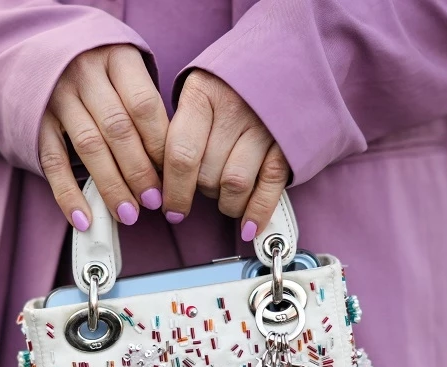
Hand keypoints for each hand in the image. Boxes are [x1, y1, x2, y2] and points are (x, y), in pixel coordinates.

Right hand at [39, 45, 169, 230]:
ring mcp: (56, 96)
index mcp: (117, 57)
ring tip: (128, 214)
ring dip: (111, 186)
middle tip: (153, 201)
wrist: (42, 49)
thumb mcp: (125, 70)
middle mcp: (85, 73)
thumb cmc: (100, 69)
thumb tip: (167, 164)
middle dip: (139, 171)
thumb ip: (143, 106)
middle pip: (117, 129)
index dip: (159, 145)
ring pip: (88, 147)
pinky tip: (84, 218)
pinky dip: (68, 194)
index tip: (172, 176)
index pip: (144, 105)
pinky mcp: (34, 119)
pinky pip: (53, 161)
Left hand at [162, 70, 289, 240]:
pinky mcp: (287, 143)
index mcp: (202, 95)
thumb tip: (159, 179)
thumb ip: (182, 129)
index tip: (168, 208)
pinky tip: (248, 227)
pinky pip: (269, 186)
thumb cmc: (231, 83)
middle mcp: (234, 109)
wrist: (285, 59)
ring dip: (225, 204)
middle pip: (206, 173)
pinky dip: (257, 212)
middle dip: (199, 193)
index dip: (173, 189)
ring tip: (223, 200)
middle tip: (201, 190)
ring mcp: (264, 127)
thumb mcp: (200, 91)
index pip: (180, 154)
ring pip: (234, 184)